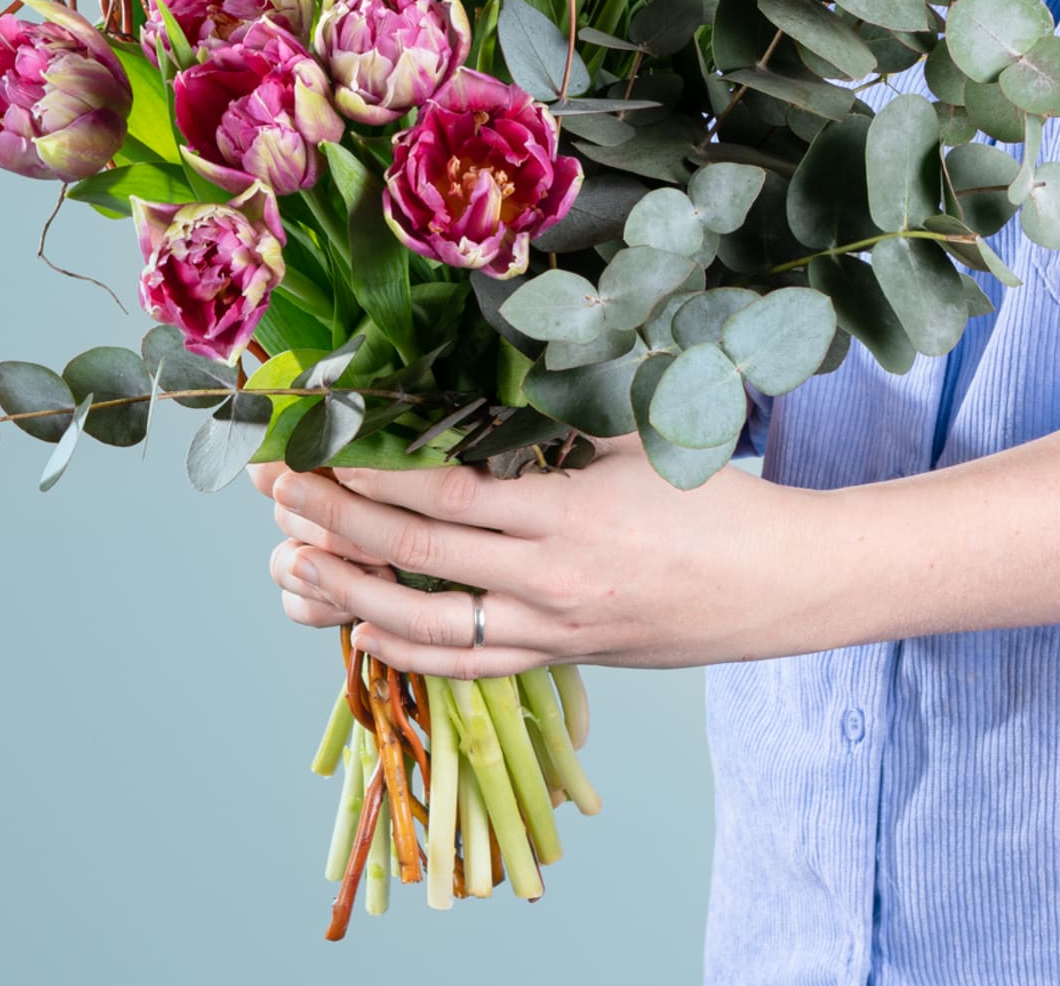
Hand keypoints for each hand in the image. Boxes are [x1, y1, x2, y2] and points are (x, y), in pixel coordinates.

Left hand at [254, 443, 812, 676]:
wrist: (787, 581)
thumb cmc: (716, 493)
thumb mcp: (631, 438)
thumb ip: (548, 426)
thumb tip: (461, 394)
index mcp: (567, 512)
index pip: (440, 495)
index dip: (366, 476)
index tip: (311, 448)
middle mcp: (551, 580)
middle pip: (415, 556)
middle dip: (331, 522)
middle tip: (272, 494)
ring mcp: (555, 628)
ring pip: (427, 622)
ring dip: (348, 596)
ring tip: (288, 569)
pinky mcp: (565, 658)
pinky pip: (470, 664)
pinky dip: (408, 653)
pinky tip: (359, 635)